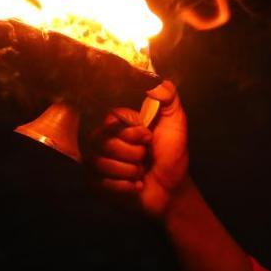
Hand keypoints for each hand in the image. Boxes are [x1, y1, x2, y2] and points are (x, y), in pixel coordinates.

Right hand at [82, 81, 189, 222]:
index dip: (131, 131)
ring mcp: (97, 162)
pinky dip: (125, 187)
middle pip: (104, 142)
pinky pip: (101, 183)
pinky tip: (135, 186)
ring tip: (141, 172)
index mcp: (119, 124)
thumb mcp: (175, 122)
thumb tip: (155, 80)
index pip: (111, 118)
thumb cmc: (172, 155)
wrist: (172, 190)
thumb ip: (168, 98)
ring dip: (130, 171)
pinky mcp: (95, 183)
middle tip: (145, 158)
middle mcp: (104, 140)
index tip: (148, 137)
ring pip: (101, 163)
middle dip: (134, 154)